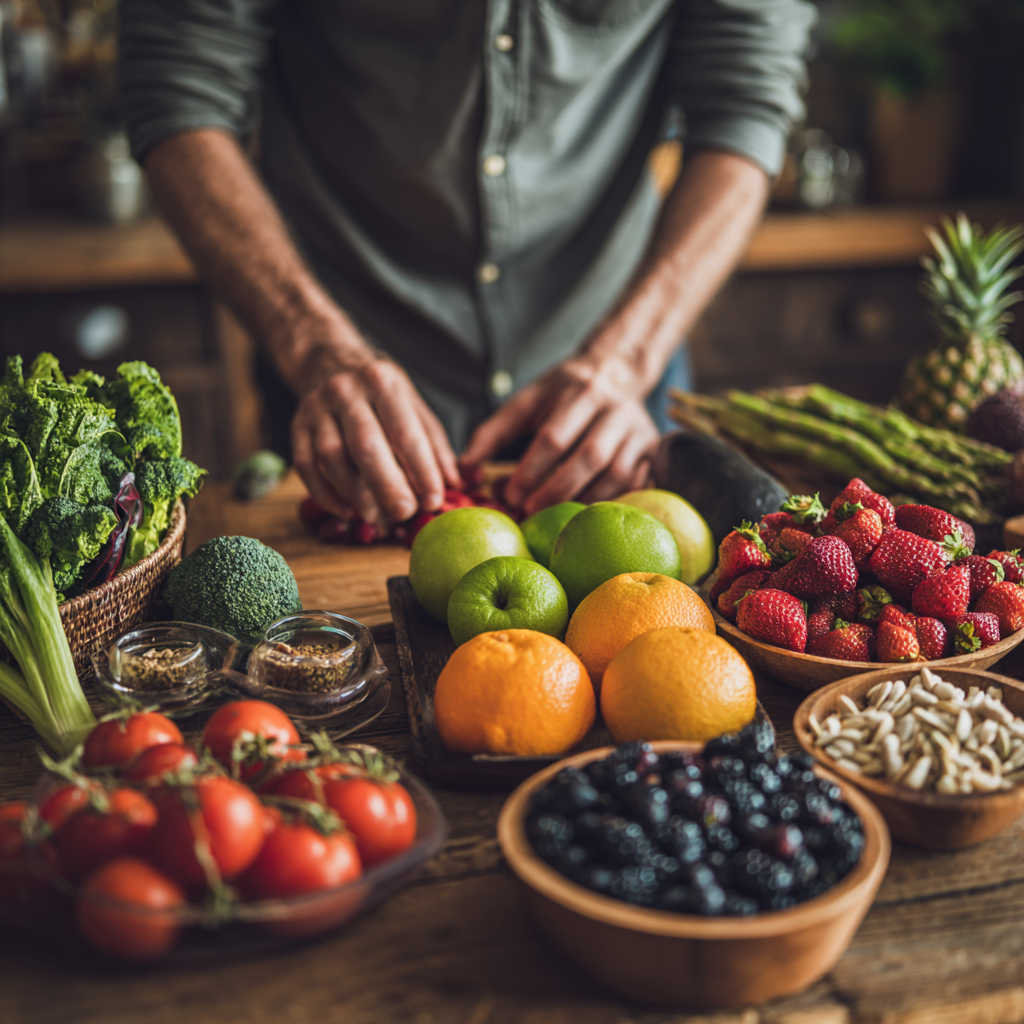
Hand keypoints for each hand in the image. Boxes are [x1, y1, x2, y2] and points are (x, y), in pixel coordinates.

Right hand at [291, 356, 460, 522]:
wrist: (328, 362)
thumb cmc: (379, 392)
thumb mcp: (412, 404)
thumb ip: (434, 443)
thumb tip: (453, 484)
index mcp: (382, 382)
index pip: (405, 431)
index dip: (422, 470)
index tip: (434, 500)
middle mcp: (346, 391)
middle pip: (365, 444)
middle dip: (387, 484)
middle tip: (405, 513)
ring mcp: (316, 408)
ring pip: (331, 457)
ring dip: (355, 494)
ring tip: (377, 517)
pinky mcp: (296, 426)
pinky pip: (305, 465)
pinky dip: (325, 494)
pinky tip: (347, 511)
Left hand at [461, 354, 658, 515]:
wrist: (616, 373)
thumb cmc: (562, 394)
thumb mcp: (526, 402)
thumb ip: (492, 434)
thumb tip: (464, 471)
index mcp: (581, 391)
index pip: (554, 437)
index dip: (530, 471)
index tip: (509, 495)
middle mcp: (616, 409)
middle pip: (589, 457)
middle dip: (556, 490)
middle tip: (529, 511)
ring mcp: (639, 431)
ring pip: (617, 474)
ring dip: (583, 501)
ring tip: (555, 518)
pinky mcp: (653, 451)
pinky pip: (635, 484)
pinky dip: (609, 502)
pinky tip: (585, 515)